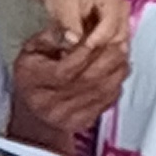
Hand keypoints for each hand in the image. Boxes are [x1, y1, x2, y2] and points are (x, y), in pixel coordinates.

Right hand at [20, 0, 133, 127]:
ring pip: (100, 92)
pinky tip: (119, 74)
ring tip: (123, 57)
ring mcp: (66, 116)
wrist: (33, 112)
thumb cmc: (33, 75)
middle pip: (87, 80)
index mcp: (33, 81)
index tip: (98, 37)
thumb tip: (73, 33)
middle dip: (108, 59)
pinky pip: (105, 104)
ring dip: (117, 72)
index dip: (85, 52)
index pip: (65, 69)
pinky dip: (116, 87)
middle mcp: (49, 102)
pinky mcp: (81, 123)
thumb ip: (51, 38)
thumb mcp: (31, 50)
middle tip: (120, 44)